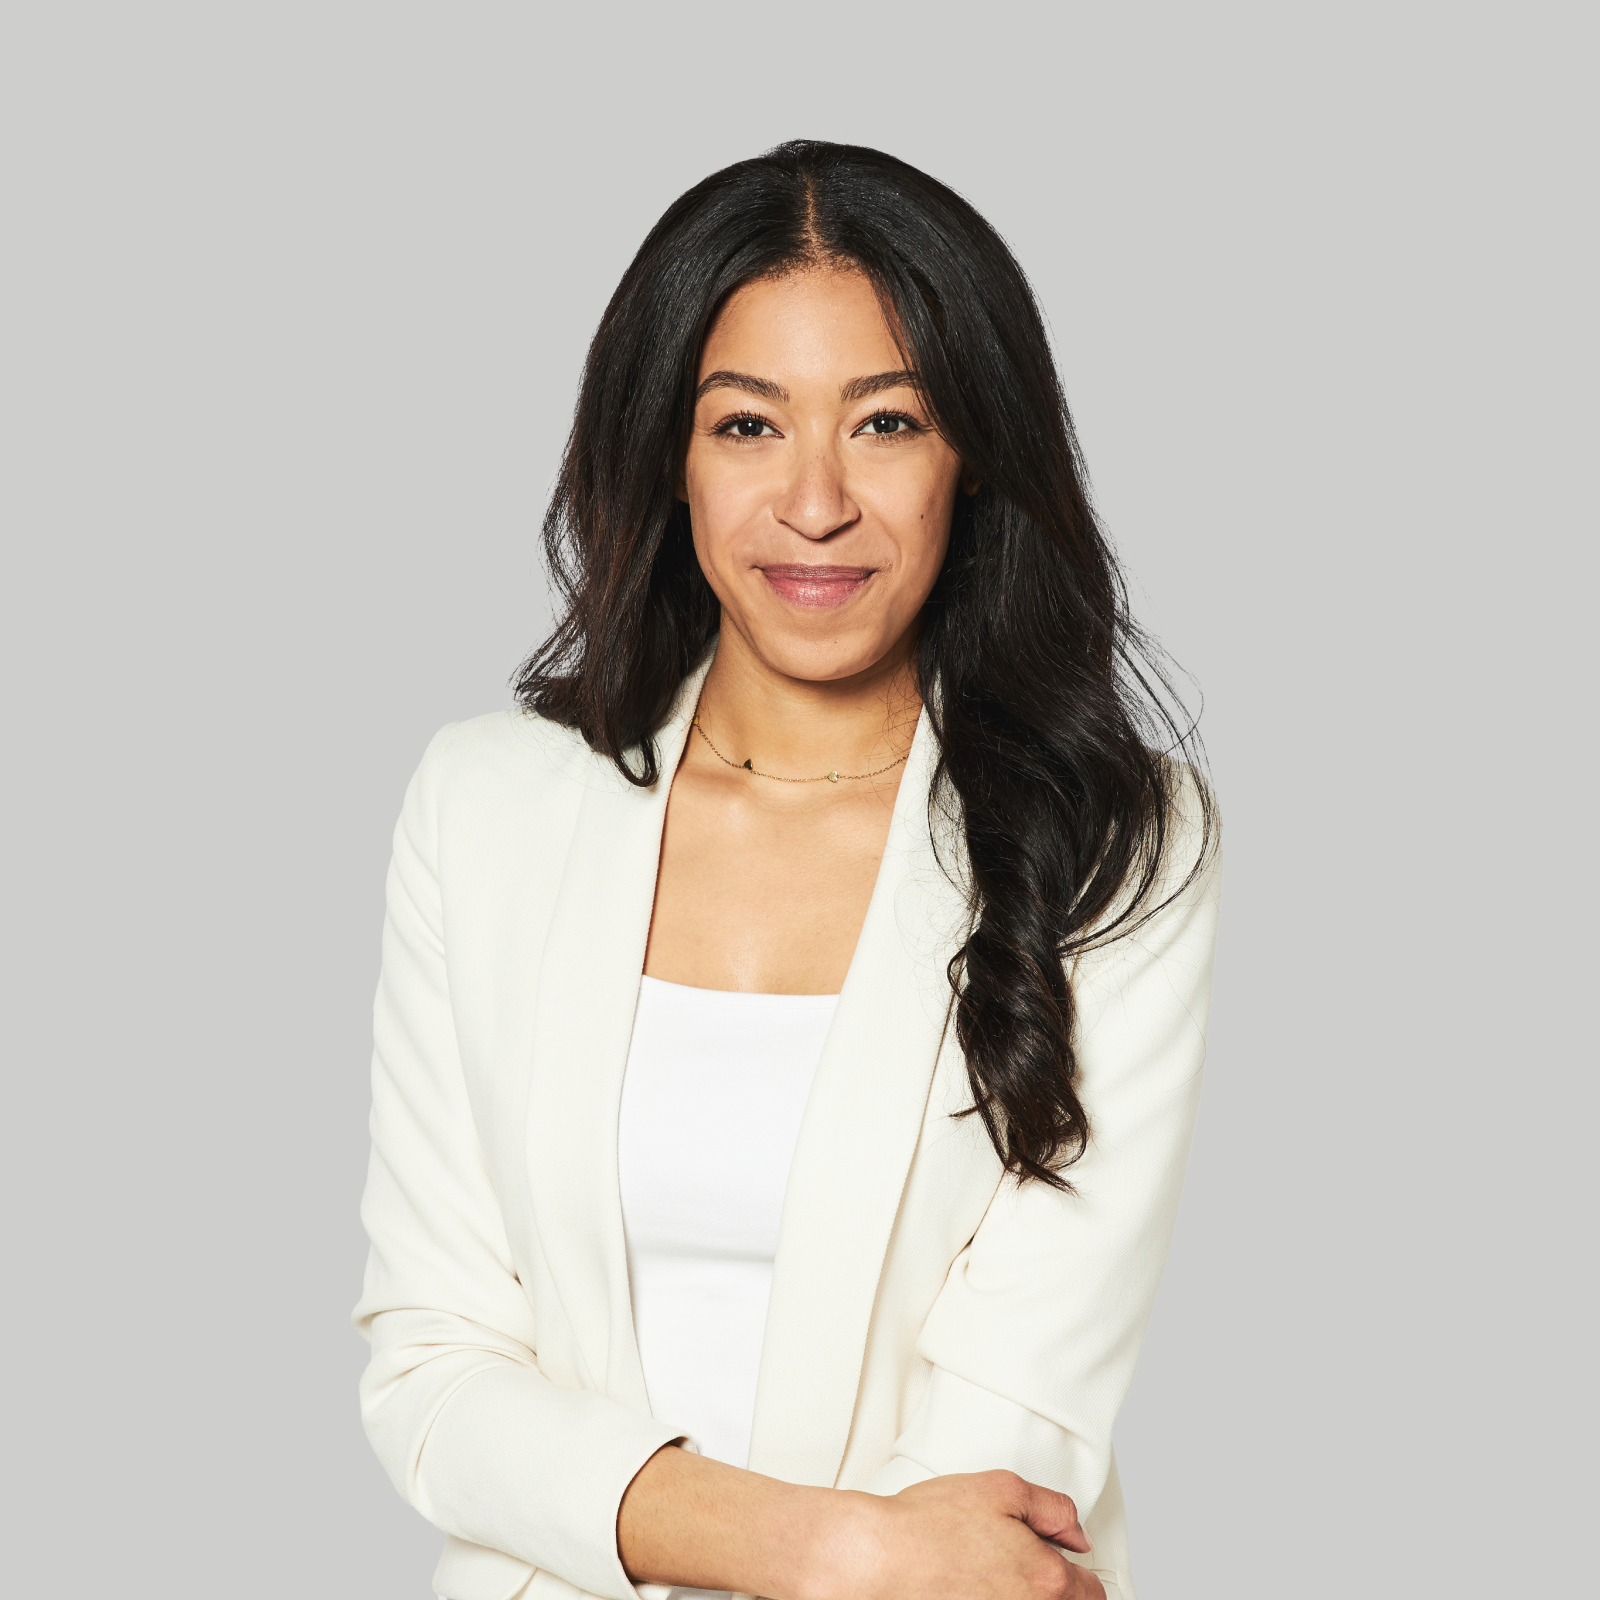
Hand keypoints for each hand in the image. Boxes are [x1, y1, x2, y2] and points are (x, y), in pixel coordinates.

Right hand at [809, 1470, 1105, 1599]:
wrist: (879, 1559)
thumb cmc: (928, 1527)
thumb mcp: (1003, 1488)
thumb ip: (1054, 1509)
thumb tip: (1077, 1535)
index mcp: (1046, 1578)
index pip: (1091, 1593)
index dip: (1080, 1575)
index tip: (1067, 1569)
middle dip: (1055, 1592)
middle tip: (1023, 1571)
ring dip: (1024, 1596)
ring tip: (995, 1580)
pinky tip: (975, 1590)